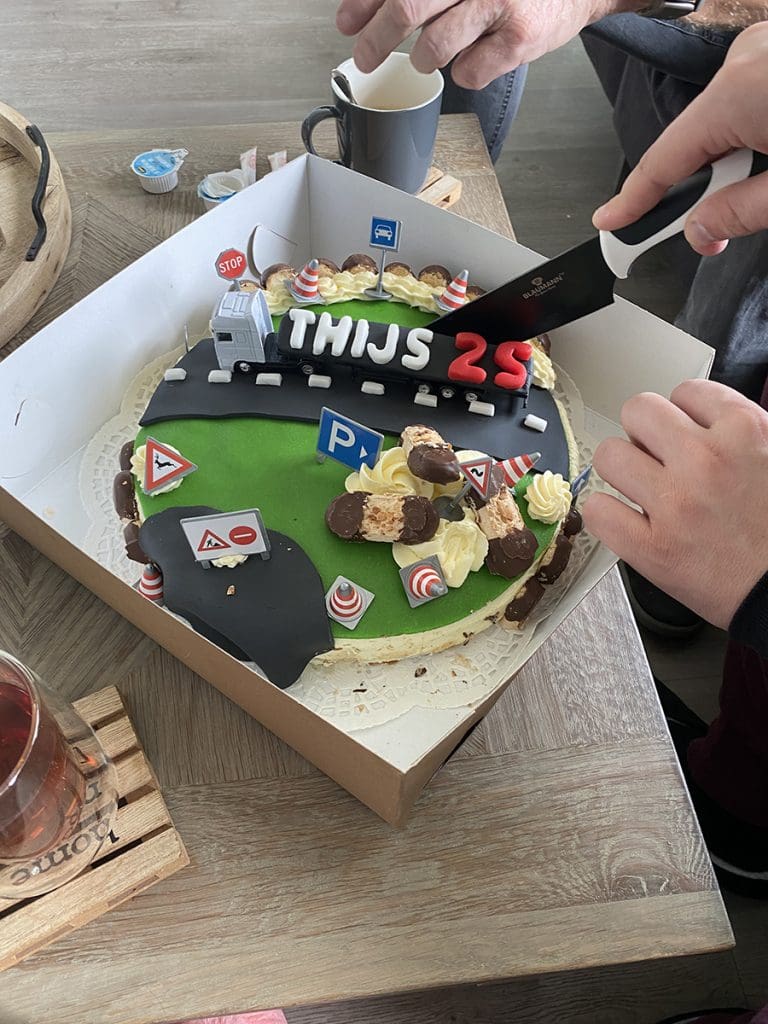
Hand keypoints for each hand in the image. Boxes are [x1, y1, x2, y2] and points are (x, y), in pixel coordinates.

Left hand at [335, 0, 637, 89]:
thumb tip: (368, 9)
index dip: (364, 3)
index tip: (345, 23)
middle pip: (407, 8)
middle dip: (377, 40)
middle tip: (366, 56)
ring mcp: (498, 2)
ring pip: (435, 47)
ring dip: (426, 59)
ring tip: (430, 57)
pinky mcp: (519, 37)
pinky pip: (469, 72)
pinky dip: (464, 73)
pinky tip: (474, 58)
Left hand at [582, 380, 767, 629]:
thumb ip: (741, 431)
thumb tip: (699, 417)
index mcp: (746, 431)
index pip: (686, 392)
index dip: (684, 414)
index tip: (688, 433)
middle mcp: (706, 460)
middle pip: (638, 411)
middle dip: (644, 432)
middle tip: (657, 456)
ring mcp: (675, 504)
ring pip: (609, 454)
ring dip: (622, 469)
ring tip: (641, 487)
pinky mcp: (652, 549)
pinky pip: (598, 511)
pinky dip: (606, 514)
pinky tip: (627, 519)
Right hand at [593, 22, 767, 256]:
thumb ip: (741, 212)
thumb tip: (701, 229)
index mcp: (737, 94)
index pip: (661, 161)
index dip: (632, 201)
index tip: (610, 223)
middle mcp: (744, 63)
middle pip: (694, 144)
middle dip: (700, 193)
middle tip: (711, 234)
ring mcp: (762, 52)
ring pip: (722, 124)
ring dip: (733, 164)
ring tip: (763, 184)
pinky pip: (745, 101)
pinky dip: (749, 134)